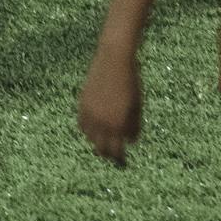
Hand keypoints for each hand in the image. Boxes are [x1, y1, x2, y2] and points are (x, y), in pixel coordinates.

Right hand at [77, 40, 144, 166]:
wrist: (114, 59)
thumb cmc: (131, 81)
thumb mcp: (137, 105)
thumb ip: (134, 126)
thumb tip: (131, 142)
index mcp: (119, 124)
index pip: (116, 150)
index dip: (119, 157)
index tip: (122, 160)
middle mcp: (102, 122)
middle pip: (101, 148)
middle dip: (107, 153)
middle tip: (112, 155)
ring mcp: (90, 114)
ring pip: (90, 137)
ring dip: (97, 142)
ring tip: (102, 144)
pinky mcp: (82, 104)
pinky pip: (82, 124)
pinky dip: (87, 130)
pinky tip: (93, 130)